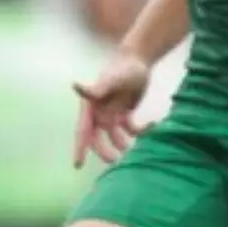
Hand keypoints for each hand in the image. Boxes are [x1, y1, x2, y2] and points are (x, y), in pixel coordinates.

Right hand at [72, 53, 150, 167]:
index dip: (80, 149)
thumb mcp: (110, 80)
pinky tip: (153, 124)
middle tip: (116, 162)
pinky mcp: (125, 113)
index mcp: (90, 108)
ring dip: (123, 144)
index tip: (77, 166)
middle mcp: (99, 114)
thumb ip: (96, 87)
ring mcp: (112, 114)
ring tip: (137, 151)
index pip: (83, 132)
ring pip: (115, 137)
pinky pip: (131, 129)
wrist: (137, 61)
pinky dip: (140, 131)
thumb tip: (75, 85)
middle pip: (98, 139)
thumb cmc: (121, 68)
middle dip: (105, 151)